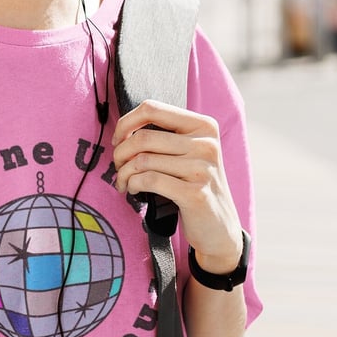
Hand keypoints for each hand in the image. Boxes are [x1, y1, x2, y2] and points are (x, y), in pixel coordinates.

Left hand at [111, 100, 242, 273]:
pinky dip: (133, 185)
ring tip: (124, 182)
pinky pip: (149, 180)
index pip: (152, 108)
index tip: (118, 140)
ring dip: (124, 173)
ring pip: (142, 160)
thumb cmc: (194, 186)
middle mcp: (206, 143)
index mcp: (203, 125)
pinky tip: (132, 191)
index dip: (125, 123)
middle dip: (120, 153)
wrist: (219, 227)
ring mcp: (203, 168)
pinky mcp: (195, 193)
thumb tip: (122, 129)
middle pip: (143, 137)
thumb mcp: (188, 153)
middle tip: (118, 168)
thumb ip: (164, 136)